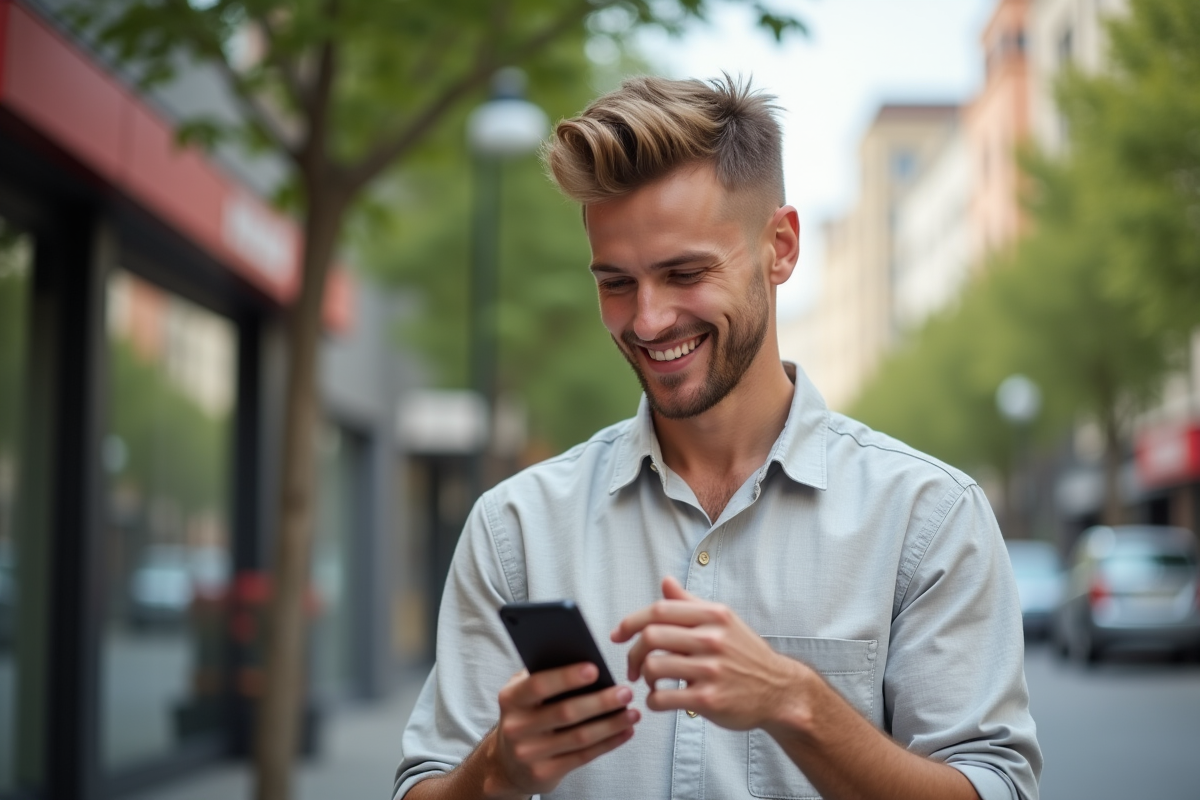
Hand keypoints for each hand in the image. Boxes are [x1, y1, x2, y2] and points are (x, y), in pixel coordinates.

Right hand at [482, 663, 639, 798]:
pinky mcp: (543, 774)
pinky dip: (608, 743)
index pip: (539, 685)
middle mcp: (516, 727)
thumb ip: (546, 675)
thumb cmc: (526, 716)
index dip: (567, 677)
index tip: (595, 669)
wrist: (507, 762)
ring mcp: (529, 754)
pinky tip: (625, 732)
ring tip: (632, 713)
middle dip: (600, 701)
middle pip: (565, 713)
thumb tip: (585, 661)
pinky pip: (583, 757)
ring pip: (578, 737)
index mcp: (511, 698)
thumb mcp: (525, 693)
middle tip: (625, 692)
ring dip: (611, 724)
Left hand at [610, 576, 810, 731]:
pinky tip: (660, 699)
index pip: (659, 609)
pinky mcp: (709, 699)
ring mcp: (711, 670)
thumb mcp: (724, 621)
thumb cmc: (746, 654)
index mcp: (713, 615)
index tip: (618, 635)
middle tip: (633, 666)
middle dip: (633, 652)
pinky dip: (653, 700)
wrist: (779, 690)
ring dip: (643, 677)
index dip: (630, 621)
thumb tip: (665, 581)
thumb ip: (690, 603)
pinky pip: (662, 698)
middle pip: (651, 636)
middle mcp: (712, 638)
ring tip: (651, 682)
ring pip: (653, 666)